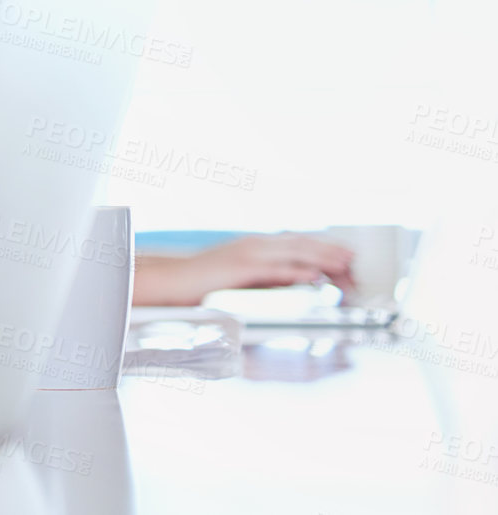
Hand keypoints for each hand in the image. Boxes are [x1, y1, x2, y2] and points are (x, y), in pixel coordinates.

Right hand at [135, 233, 356, 306]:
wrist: (169, 281)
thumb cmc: (201, 282)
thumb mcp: (240, 276)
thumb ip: (267, 276)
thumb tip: (297, 280)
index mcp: (255, 245)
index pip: (296, 243)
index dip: (323, 248)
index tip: (345, 257)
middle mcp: (254, 245)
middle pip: (301, 244)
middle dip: (330, 252)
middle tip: (355, 261)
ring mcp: (247, 255)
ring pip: (293, 254)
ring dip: (322, 260)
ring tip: (345, 266)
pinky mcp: (240, 269)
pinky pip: (275, 270)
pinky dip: (297, 272)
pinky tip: (314, 277)